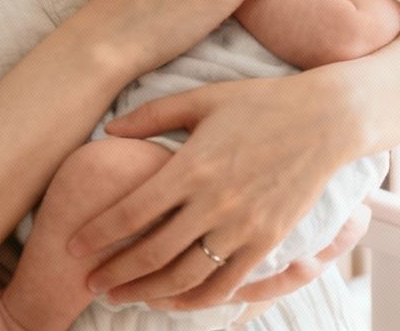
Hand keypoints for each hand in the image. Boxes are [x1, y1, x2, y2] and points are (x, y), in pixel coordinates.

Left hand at [69, 72, 365, 309]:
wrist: (327, 118)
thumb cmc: (262, 101)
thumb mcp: (204, 98)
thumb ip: (153, 115)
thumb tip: (108, 133)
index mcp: (193, 165)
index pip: (131, 211)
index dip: (96, 233)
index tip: (72, 245)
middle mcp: (216, 202)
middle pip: (152, 253)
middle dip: (114, 273)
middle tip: (88, 282)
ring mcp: (244, 225)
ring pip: (185, 276)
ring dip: (147, 293)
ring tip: (122, 297)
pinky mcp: (268, 240)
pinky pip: (226, 284)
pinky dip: (195, 301)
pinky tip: (173, 302)